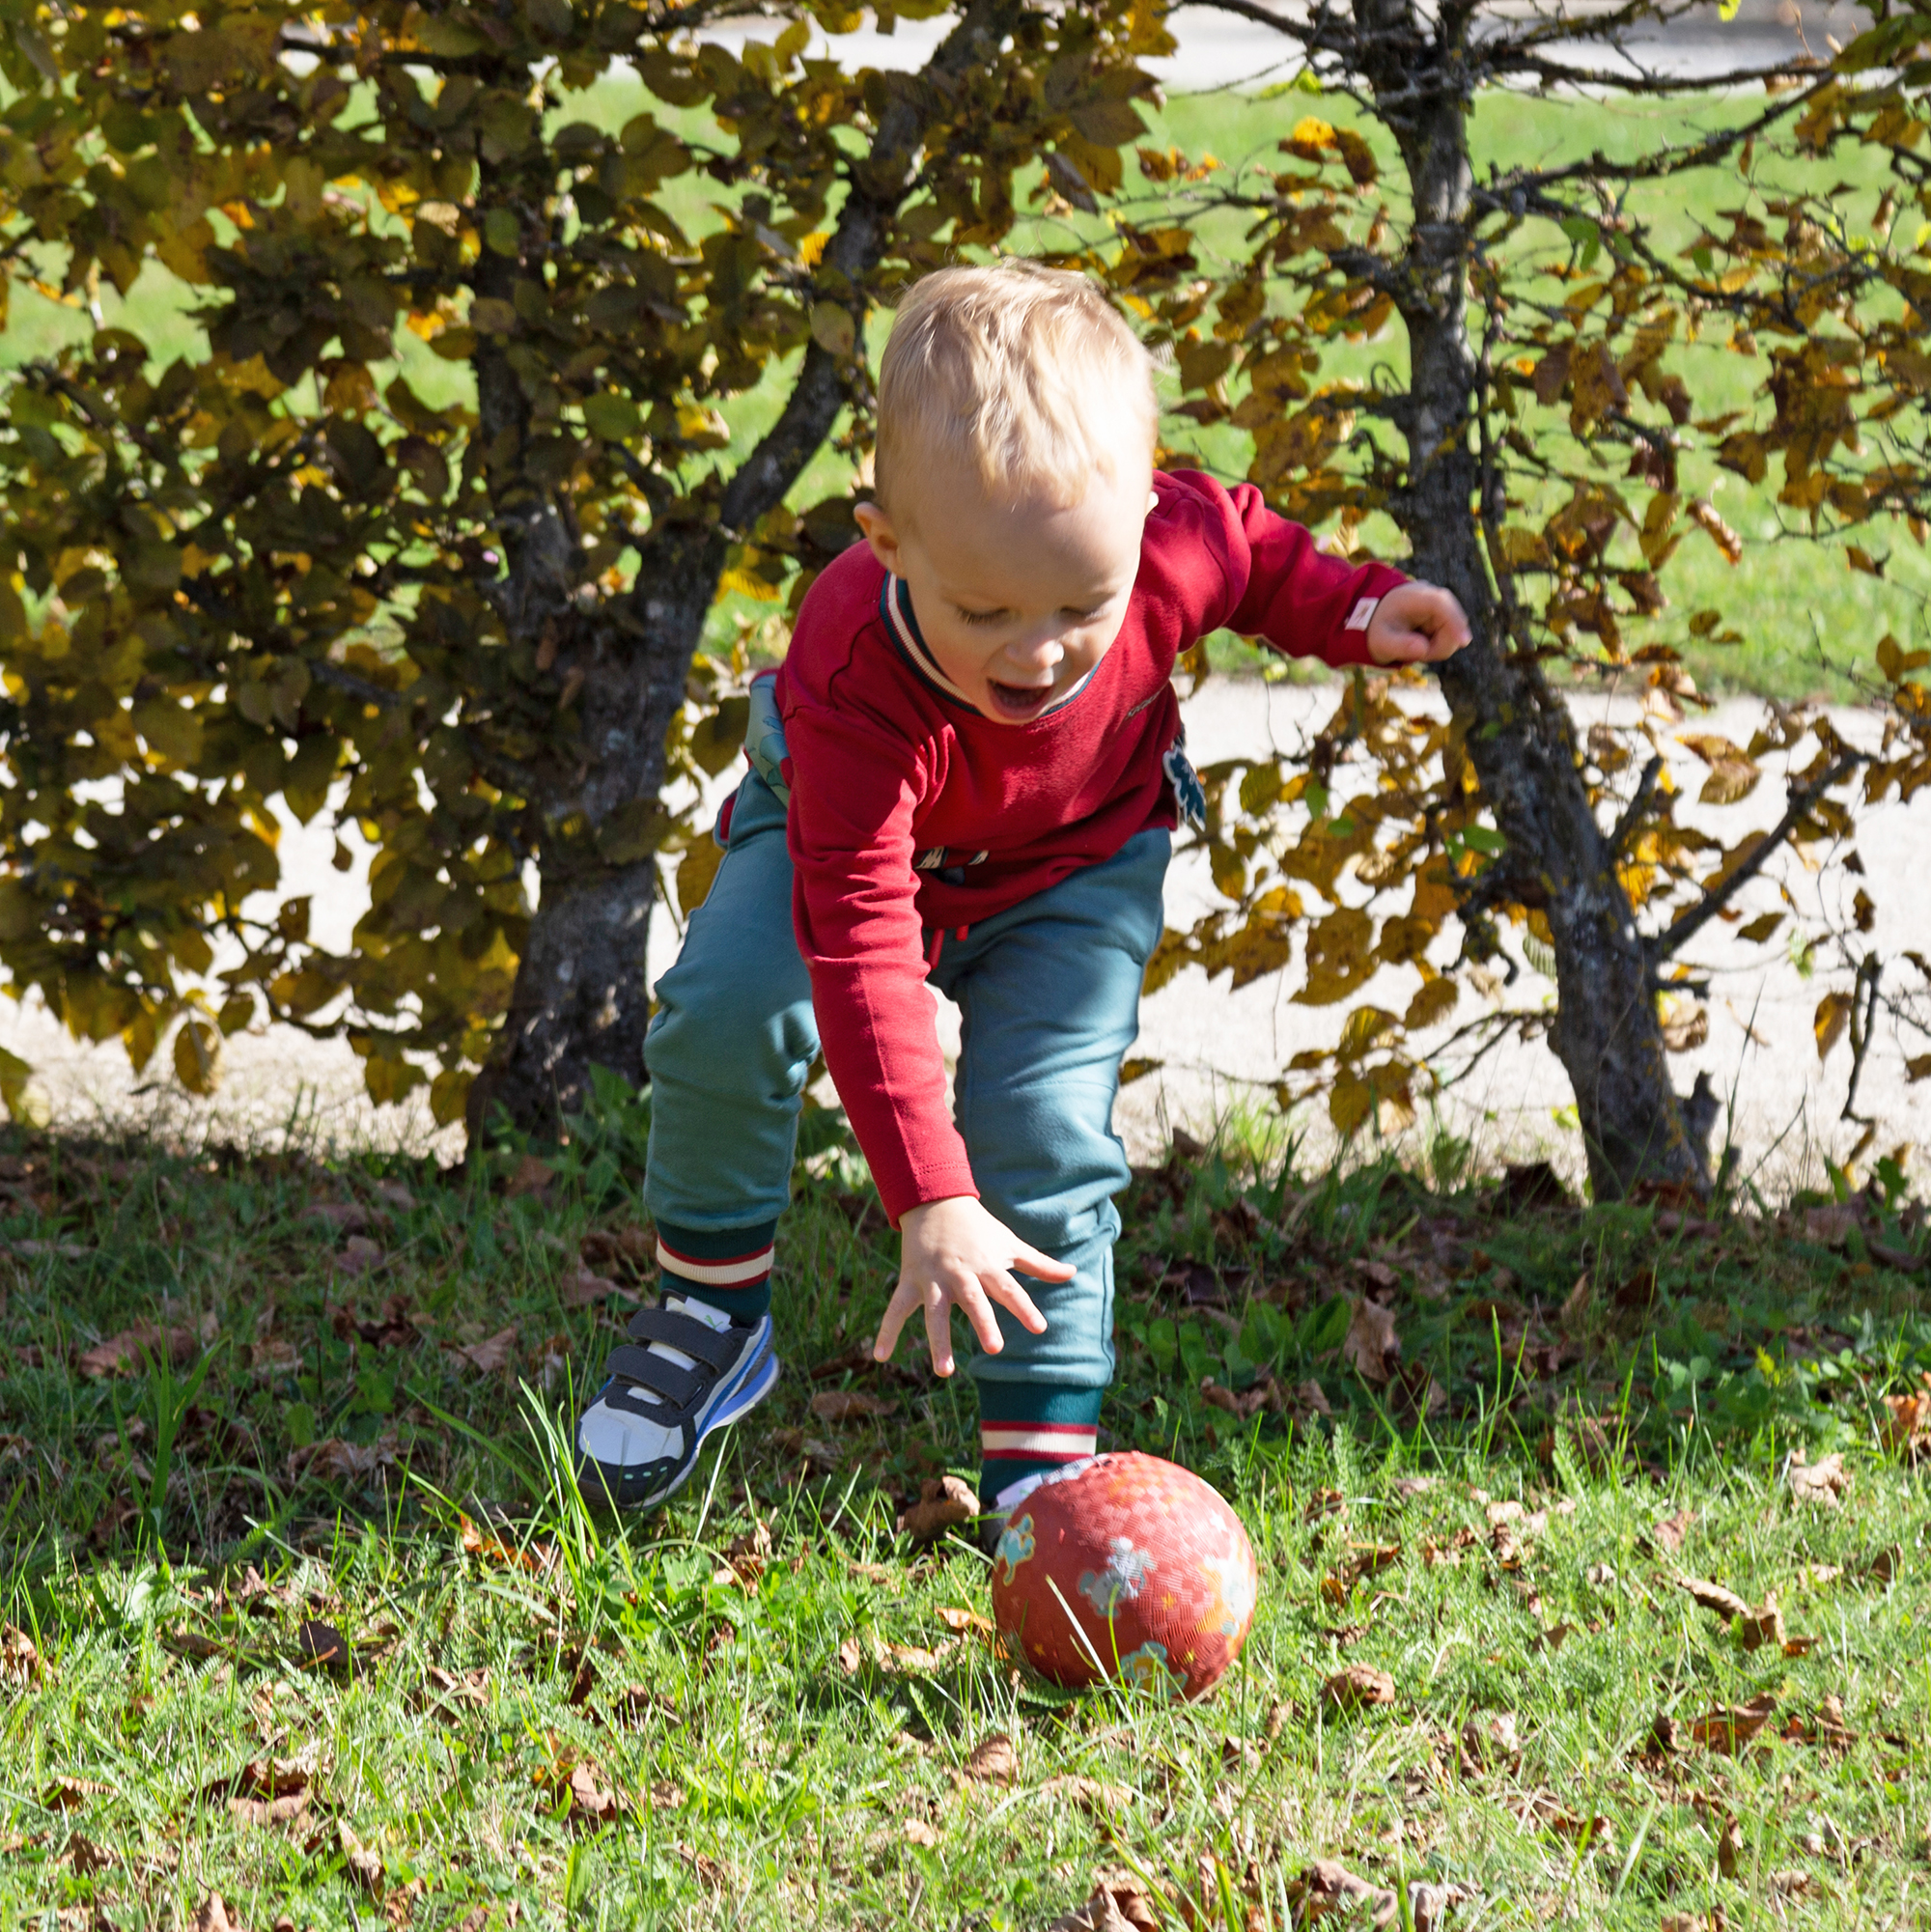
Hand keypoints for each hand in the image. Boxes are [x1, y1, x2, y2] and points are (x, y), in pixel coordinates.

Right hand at [873, 1195, 1072, 1376]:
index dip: (1024, 1308)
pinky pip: (896, 1309)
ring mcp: (932, 1280)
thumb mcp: (1009, 1243)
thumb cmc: (979, 1228)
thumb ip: (1039, 1264)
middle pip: (973, 1301)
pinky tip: (879, 1357)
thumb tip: (1074, 1273)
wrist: (936, 1201)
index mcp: (986, 1266)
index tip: (1040, 1327)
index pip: (1009, 1289)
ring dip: (939, 1341)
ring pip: (934, 1313)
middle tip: (994, 1348)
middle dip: (982, 1322)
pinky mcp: (910, 1282)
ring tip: (944, 1372)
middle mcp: (960, 1275)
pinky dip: (887, 1332)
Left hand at [1366, 581, 1471, 665]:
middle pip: (1454, 623)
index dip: (1454, 621)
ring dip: (1437, 648)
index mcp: (1415, 597)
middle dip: (1437, 647)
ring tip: (1413, 646)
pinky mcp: (1449, 617)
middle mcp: (1435, 597)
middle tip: (1412, 654)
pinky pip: (1453, 638)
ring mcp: (1444, 607)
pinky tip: (1422, 643)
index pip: (1440, 604)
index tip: (1464, 642)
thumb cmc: (1379, 629)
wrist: (1380, 619)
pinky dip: (1438, 646)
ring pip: (1455, 635)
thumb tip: (1423, 649)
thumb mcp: (1381, 642)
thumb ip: (1399, 646)